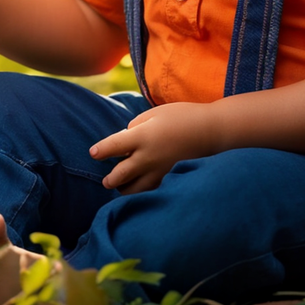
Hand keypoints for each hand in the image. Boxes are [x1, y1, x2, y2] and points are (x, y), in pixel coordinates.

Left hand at [89, 102, 216, 193]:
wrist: (211, 131)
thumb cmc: (182, 116)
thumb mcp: (154, 113)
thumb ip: (135, 127)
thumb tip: (126, 140)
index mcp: (142, 137)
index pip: (113, 146)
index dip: (100, 151)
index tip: (93, 153)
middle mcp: (148, 156)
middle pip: (121, 175)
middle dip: (110, 180)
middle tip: (105, 181)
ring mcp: (160, 170)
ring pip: (136, 188)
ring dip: (125, 189)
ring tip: (120, 187)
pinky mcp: (170, 177)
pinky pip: (151, 189)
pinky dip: (143, 190)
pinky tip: (140, 188)